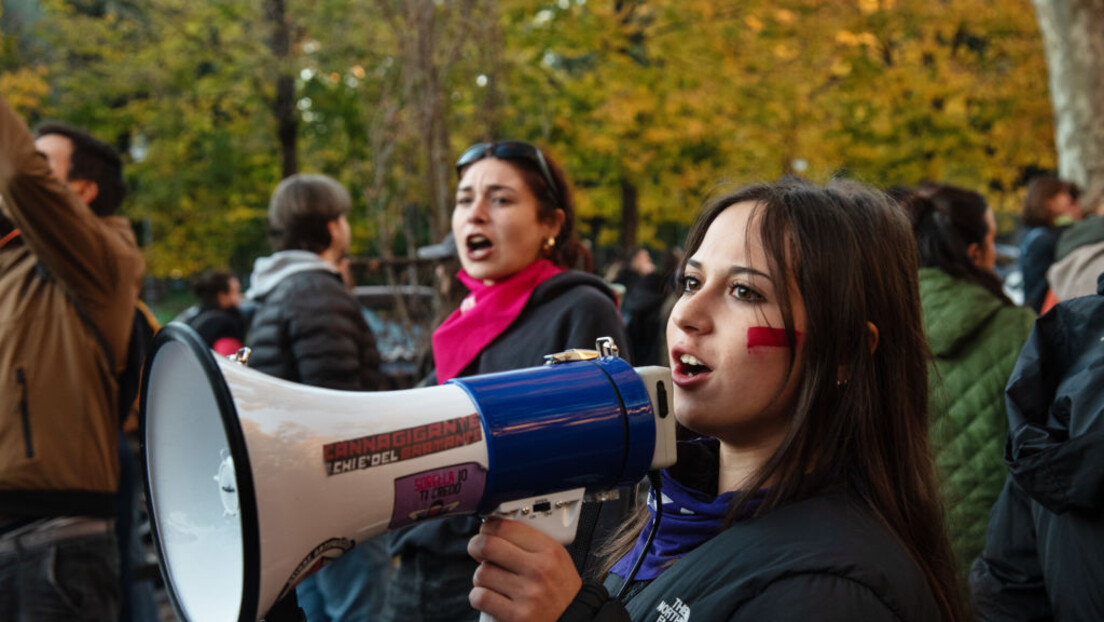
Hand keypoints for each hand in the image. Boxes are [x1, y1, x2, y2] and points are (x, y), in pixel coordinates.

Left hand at [468, 517, 582, 621]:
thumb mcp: (557, 559)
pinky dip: (479, 597)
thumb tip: (499, 529)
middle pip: (489, 546)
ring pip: (483, 573)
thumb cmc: (562, 591)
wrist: (573, 620)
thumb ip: (532, 543)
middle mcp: (538, 570)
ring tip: (492, 580)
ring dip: (481, 577)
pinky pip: (481, 597)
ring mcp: (527, 593)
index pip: (507, 528)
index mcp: (549, 551)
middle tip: (477, 550)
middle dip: (476, 546)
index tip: (486, 532)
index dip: (489, 528)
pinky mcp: (516, 616)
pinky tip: (489, 597)